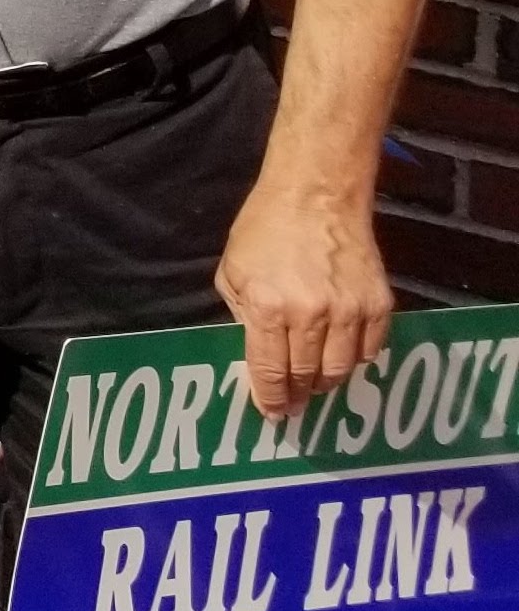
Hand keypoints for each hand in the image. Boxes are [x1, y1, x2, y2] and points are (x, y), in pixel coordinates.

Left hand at [217, 173, 393, 418]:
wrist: (316, 196)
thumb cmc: (264, 230)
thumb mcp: (232, 272)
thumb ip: (240, 314)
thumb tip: (254, 352)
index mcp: (268, 309)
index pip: (270, 371)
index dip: (270, 399)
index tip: (272, 415)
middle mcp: (310, 315)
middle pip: (306, 375)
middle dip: (297, 394)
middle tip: (293, 403)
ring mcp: (349, 311)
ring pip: (341, 370)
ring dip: (326, 381)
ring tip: (315, 381)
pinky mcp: (378, 303)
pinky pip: (370, 348)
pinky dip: (356, 358)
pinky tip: (342, 355)